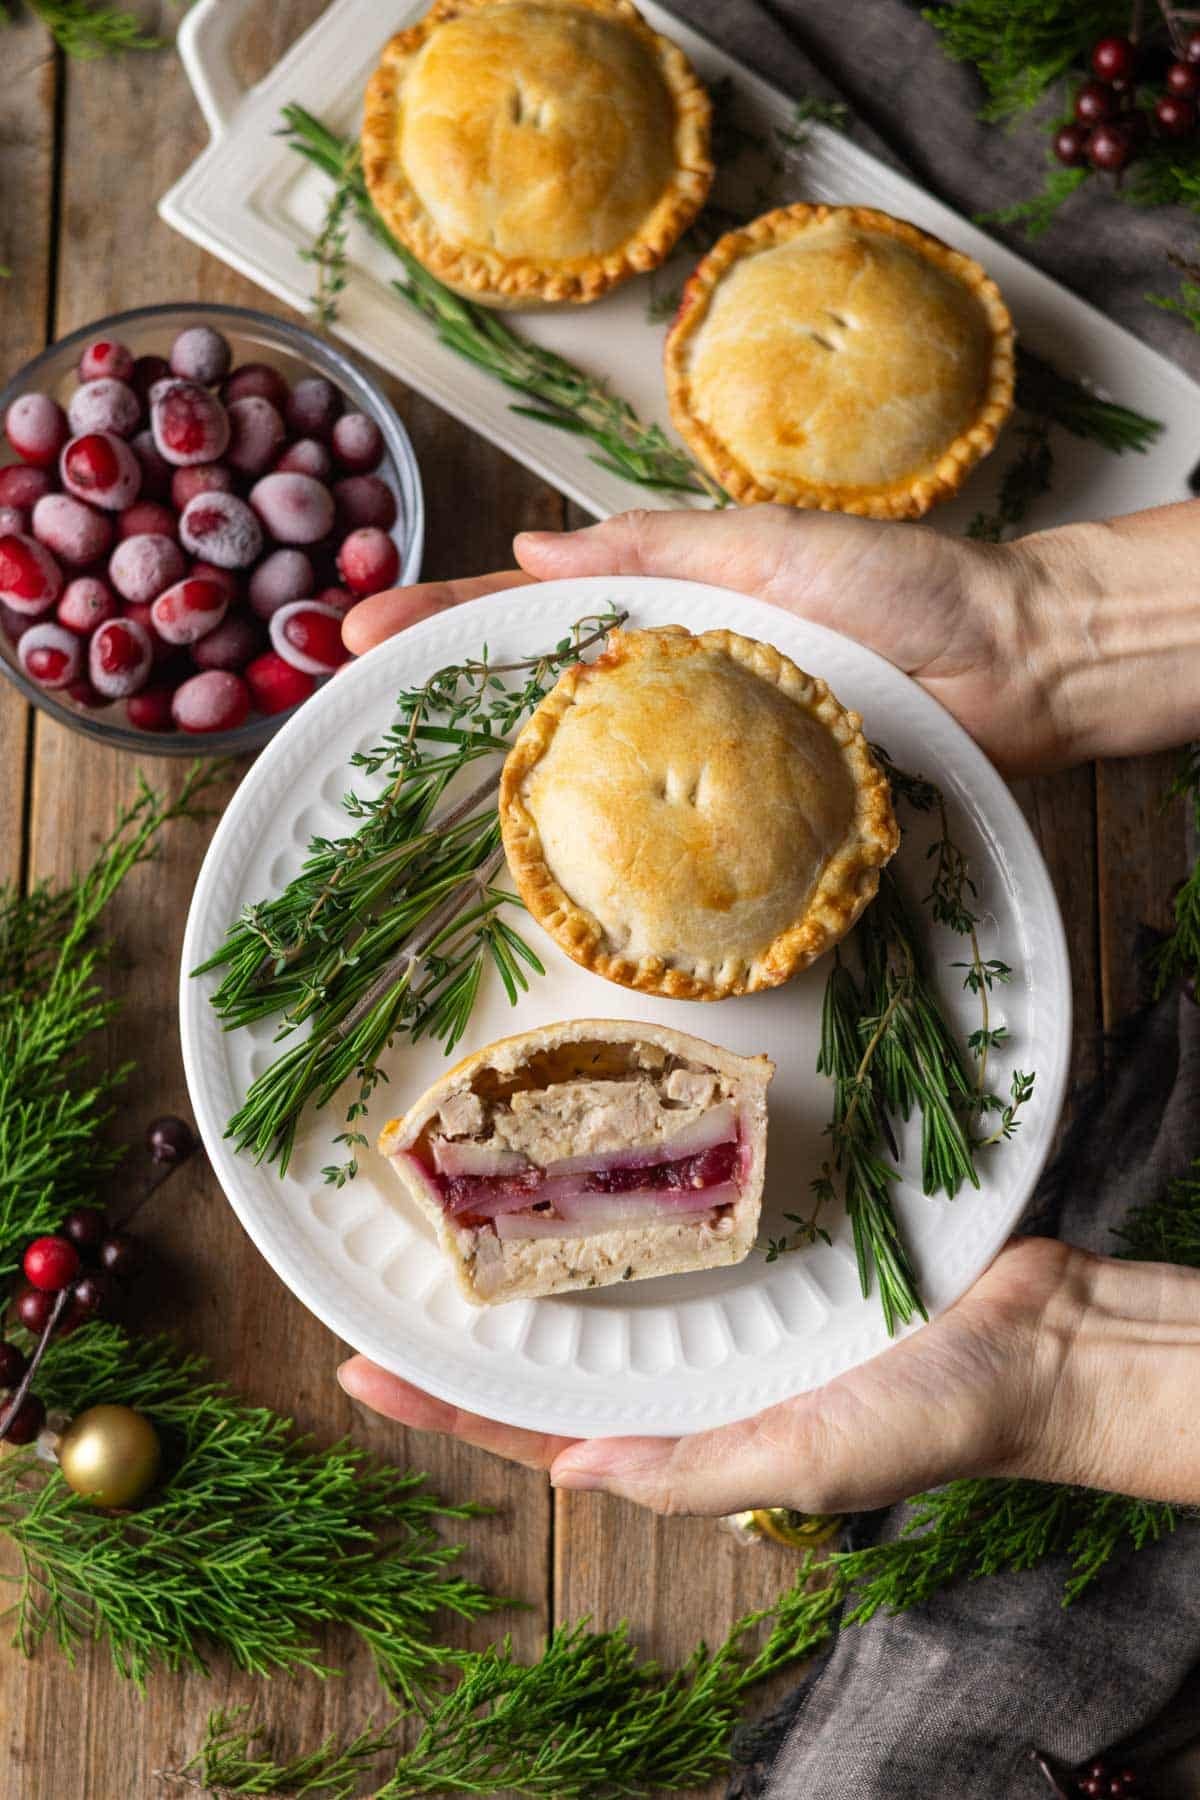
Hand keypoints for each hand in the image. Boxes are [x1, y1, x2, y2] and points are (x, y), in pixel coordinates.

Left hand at [339, 1238, 1199, 1512]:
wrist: (1033, 1335)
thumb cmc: (931, 1410)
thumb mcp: (807, 1457)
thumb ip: (692, 1468)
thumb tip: (572, 1472)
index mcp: (687, 1431)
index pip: (541, 1428)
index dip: (450, 1406)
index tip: (362, 1368)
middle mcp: (690, 1366)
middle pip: (552, 1345)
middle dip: (469, 1316)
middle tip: (383, 1261)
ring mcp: (721, 1303)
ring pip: (602, 1274)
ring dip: (531, 1243)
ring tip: (453, 1194)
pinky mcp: (762, 1239)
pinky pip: (672, 1218)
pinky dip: (621, 1192)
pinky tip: (581, 1150)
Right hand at [344, 504, 1066, 774]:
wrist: (1005, 666)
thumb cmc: (900, 586)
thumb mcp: (767, 542)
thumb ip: (655, 543)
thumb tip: (534, 541)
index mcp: (668, 601)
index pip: (532, 602)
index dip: (445, 614)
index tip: (359, 626)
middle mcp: (669, 676)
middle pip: (535, 684)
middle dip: (438, 690)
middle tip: (346, 699)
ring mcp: (696, 745)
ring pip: (580, 760)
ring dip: (492, 770)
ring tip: (399, 778)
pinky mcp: (735, 809)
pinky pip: (651, 823)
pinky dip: (590, 838)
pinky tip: (528, 858)